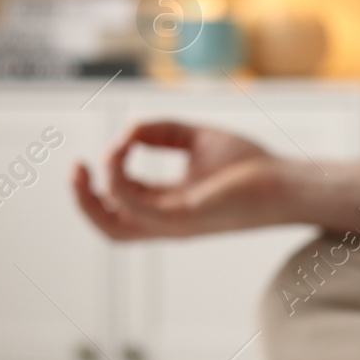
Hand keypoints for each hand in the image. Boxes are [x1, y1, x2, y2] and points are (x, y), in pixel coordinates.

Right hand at [72, 120, 289, 238]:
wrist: (285, 180)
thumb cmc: (249, 165)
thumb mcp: (195, 138)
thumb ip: (160, 132)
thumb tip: (127, 131)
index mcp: (167, 207)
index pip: (120, 208)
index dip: (102, 181)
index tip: (104, 149)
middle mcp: (166, 221)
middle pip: (109, 228)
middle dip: (82, 201)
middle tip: (75, 167)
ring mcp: (174, 224)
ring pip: (115, 226)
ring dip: (97, 191)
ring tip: (105, 154)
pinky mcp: (186, 217)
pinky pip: (137, 208)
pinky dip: (120, 181)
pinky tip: (124, 151)